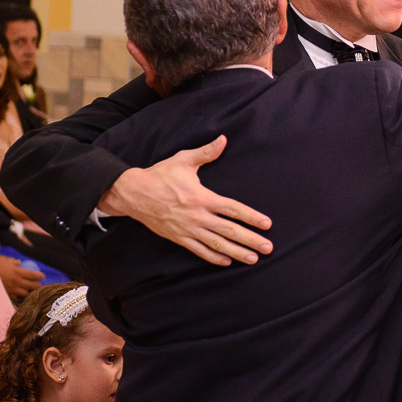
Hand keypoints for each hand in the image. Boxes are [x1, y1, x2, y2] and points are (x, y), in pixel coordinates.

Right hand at [0, 253, 43, 299]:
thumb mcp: (5, 260)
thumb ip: (13, 262)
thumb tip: (19, 262)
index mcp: (17, 272)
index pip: (33, 275)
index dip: (40, 276)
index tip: (43, 276)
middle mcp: (16, 281)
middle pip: (31, 286)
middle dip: (37, 285)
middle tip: (39, 284)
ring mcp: (11, 288)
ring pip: (24, 293)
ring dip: (28, 291)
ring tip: (30, 290)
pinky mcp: (5, 293)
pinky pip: (15, 296)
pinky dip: (18, 295)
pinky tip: (19, 293)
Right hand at [97, 135, 272, 266]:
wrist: (132, 193)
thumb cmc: (160, 175)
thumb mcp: (183, 160)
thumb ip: (206, 152)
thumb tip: (223, 139)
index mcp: (202, 198)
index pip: (233, 209)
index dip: (251, 217)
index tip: (267, 224)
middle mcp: (197, 216)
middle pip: (229, 231)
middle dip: (250, 240)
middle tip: (268, 248)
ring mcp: (188, 229)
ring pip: (217, 244)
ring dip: (236, 252)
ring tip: (253, 259)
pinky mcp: (178, 237)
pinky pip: (198, 250)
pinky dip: (213, 257)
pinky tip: (227, 262)